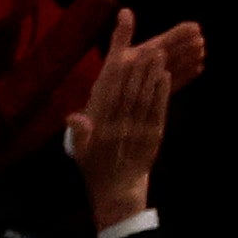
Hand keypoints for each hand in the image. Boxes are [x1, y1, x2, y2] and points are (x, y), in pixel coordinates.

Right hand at [63, 17, 193, 235]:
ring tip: (160, 54)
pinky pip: (158, 110)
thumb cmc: (96, 166)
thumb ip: (78, 133)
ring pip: (146, 97)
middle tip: (149, 46)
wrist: (117, 191)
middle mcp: (120, 126)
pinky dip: (162, 92)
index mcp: (101, 127)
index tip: (124, 53)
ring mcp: (138, 130)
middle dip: (140, 68)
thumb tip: (72, 116)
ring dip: (153, 75)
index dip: (117, 72)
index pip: (108, 93)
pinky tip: (165, 76)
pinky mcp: (153, 135)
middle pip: (130, 91)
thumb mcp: (80, 152)